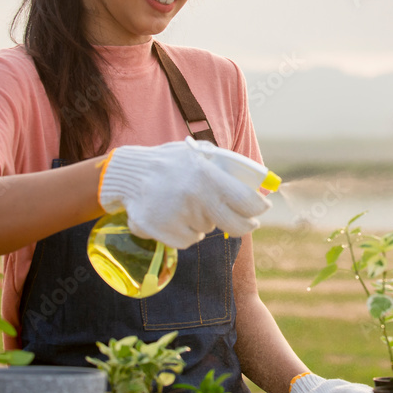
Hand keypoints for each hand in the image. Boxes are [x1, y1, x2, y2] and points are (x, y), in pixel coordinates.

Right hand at [98, 142, 269, 248]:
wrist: (129, 174)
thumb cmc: (169, 162)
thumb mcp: (196, 152)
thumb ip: (222, 164)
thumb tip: (255, 179)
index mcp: (206, 174)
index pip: (245, 199)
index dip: (259, 207)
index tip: (264, 208)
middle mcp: (194, 197)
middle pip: (234, 224)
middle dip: (245, 225)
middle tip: (249, 223)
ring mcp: (179, 216)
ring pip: (209, 230)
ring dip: (206, 221)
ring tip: (187, 204)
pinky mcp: (164, 232)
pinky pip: (190, 240)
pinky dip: (187, 232)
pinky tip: (175, 216)